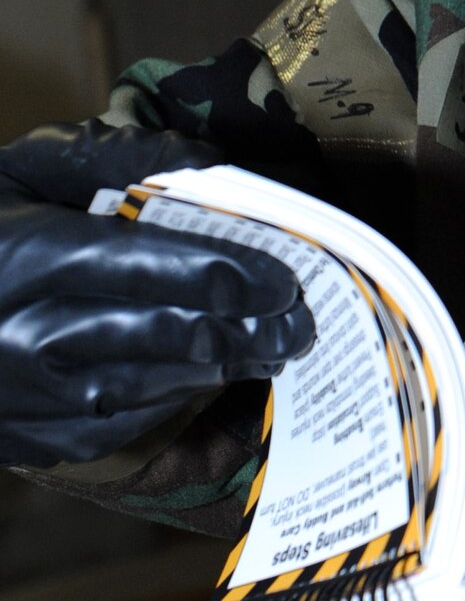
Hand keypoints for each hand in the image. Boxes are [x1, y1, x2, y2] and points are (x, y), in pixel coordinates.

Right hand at [0, 120, 313, 467]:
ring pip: (155, 386)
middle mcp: (29, 333)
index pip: (162, 268)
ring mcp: (27, 398)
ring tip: (271, 349)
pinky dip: (171, 400)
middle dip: (249, 329)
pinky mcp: (27, 441)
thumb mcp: (19, 172)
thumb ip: (107, 159)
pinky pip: (120, 425)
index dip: (239, 275)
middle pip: (172, 335)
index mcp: (33, 255)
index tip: (288, 276)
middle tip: (300, 322)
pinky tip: (204, 377)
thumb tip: (203, 162)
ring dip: (222, 368)